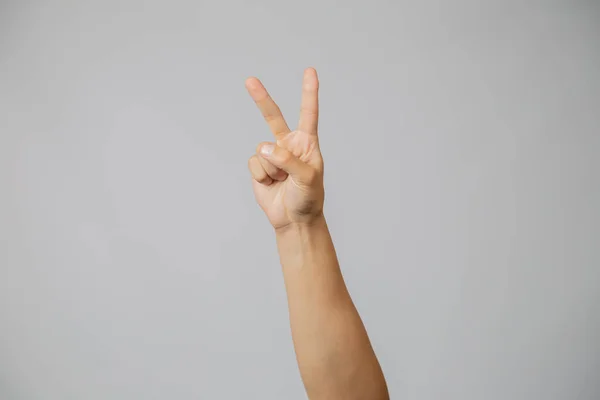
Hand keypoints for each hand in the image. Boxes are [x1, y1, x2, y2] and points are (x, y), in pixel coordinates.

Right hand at [246, 68, 324, 230]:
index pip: (308, 114)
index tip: (310, 71)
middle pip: (273, 117)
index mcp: (307, 143)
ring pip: (262, 150)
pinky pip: (254, 163)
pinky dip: (261, 175)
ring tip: (282, 182)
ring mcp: (272, 156)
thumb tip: (264, 148)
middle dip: (261, 99)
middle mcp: (288, 145)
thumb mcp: (306, 178)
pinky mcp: (259, 167)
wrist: (293, 220)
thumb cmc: (308, 198)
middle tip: (250, 80)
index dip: (309, 92)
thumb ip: (287, 160)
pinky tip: (270, 184)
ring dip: (270, 168)